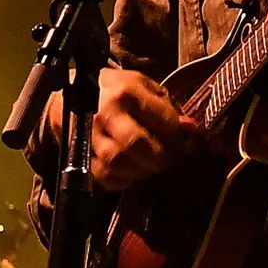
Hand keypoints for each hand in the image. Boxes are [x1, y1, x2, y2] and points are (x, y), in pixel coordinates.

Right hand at [48, 67, 200, 189]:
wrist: (77, 96)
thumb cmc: (119, 91)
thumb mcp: (145, 87)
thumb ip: (169, 108)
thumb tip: (191, 129)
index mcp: (126, 91)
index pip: (161, 120)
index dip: (180, 137)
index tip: (189, 144)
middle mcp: (106, 113)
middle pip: (137, 144)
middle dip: (161, 157)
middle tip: (169, 159)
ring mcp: (90, 135)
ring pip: (118, 163)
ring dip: (142, 170)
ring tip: (151, 165)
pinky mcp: (81, 155)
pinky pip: (104, 176)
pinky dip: (123, 180)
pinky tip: (132, 172)